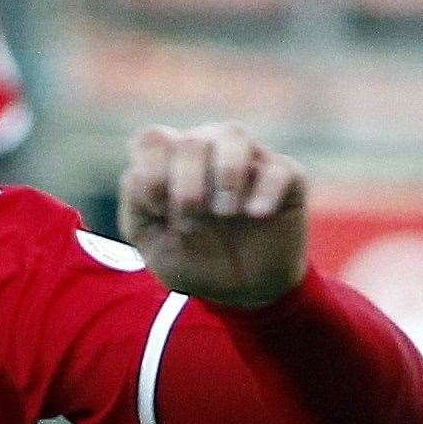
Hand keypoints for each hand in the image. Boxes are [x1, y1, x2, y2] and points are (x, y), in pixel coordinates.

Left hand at [119, 123, 307, 308]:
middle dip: (186, 186)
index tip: (159, 211)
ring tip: (224, 213)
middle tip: (192, 223)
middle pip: (191, 140)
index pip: (151, 139)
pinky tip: (256, 215)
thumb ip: (136, 209)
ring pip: (233, 134)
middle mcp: (207, 151)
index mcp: (170, 162)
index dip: (151, 174)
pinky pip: (278, 168)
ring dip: (224, 175)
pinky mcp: (286, 176)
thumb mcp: (151, 244)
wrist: (241, 289)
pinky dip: (265, 191)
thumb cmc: (192, 259)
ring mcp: (248, 159)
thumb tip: (138, 174)